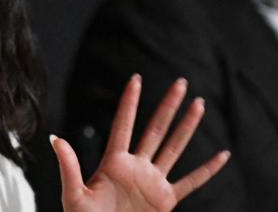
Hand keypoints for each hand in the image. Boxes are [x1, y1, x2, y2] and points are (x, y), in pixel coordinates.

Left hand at [52, 75, 229, 211]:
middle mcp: (136, 167)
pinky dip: (207, 170)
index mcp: (114, 163)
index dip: (130, 102)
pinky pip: (191, 182)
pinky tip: (222, 156)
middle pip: (156, 130)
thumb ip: (68, 166)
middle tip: (181, 82)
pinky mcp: (165, 200)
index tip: (136, 78)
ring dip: (187, 126)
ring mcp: (153, 183)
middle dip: (168, 106)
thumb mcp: (73, 194)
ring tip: (199, 104)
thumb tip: (55, 137)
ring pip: (174, 148)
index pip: (123, 125)